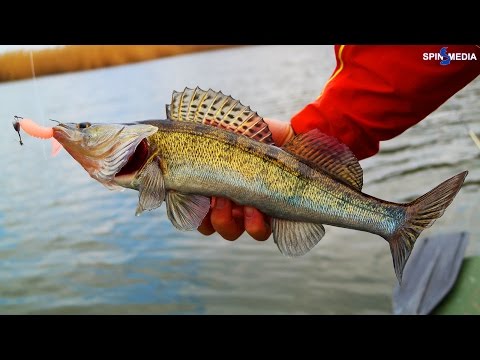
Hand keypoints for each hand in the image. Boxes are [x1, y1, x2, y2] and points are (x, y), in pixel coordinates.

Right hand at [197, 118, 294, 240]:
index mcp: (216, 185)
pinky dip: (253, 225)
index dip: (188, 206)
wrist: (295, 138)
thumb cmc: (261, 134)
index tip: (190, 195)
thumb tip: (202, 124)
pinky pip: (258, 233)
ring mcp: (250, 213)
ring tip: (237, 203)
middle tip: (216, 197)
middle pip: (209, 225)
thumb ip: (216, 128)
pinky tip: (255, 209)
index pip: (193, 205)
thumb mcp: (236, 128)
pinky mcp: (272, 218)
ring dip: (226, 222)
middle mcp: (230, 203)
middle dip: (208, 215)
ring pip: (230, 232)